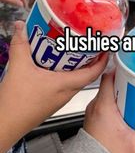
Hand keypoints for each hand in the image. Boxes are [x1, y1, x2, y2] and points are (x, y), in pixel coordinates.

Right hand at [0, 21, 107, 152]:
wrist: (5, 124)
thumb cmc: (17, 103)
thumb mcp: (19, 68)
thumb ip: (20, 45)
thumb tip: (21, 27)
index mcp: (66, 85)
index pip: (93, 73)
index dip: (103, 60)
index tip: (106, 48)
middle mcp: (66, 93)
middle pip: (86, 75)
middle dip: (90, 60)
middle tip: (88, 45)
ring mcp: (59, 99)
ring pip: (75, 80)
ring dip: (77, 67)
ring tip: (72, 51)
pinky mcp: (50, 102)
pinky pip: (63, 85)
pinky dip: (64, 74)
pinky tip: (53, 66)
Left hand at [84, 73, 134, 152]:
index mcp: (103, 106)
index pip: (108, 77)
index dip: (120, 70)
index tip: (132, 70)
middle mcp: (96, 105)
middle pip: (110, 84)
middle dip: (126, 83)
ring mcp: (94, 112)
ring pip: (108, 94)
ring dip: (121, 94)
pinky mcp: (94, 118)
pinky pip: (105, 104)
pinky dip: (116, 103)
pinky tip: (128, 111)